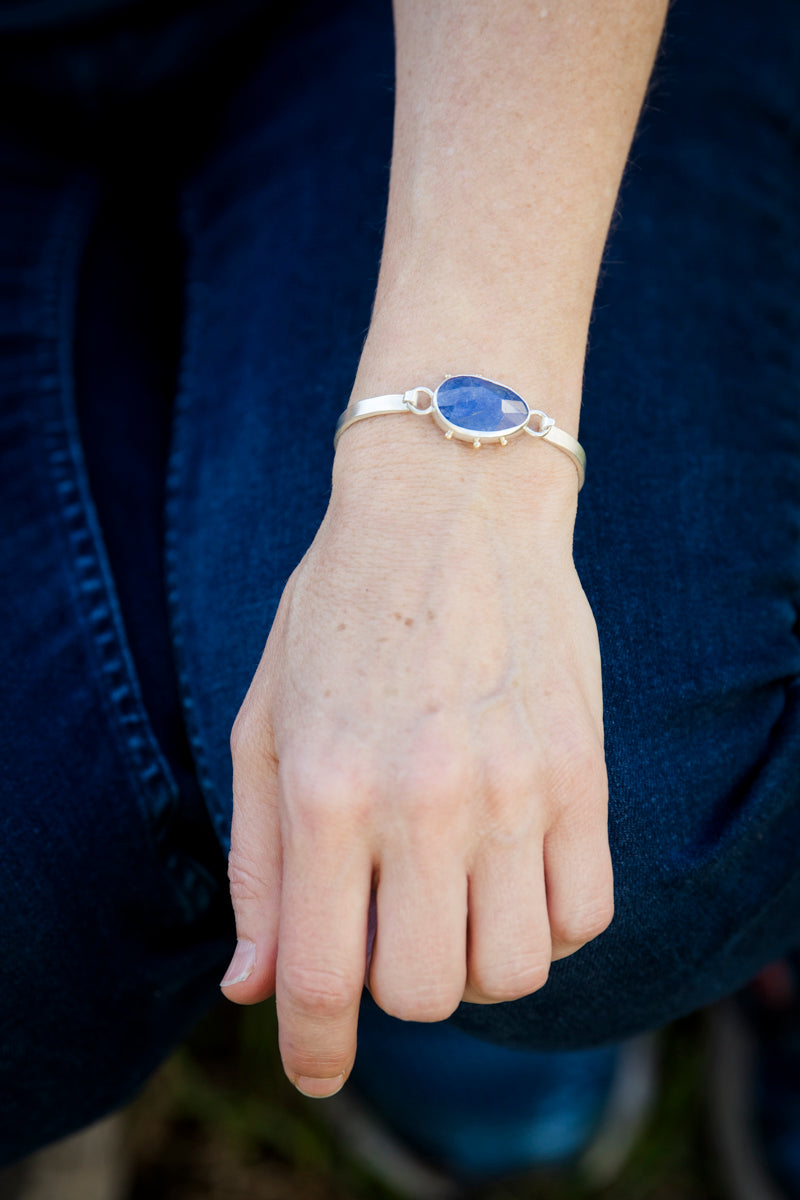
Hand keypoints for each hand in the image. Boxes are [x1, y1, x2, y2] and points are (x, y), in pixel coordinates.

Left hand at [220, 421, 612, 1097]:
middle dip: (395, 985)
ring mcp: (516, 786)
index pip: (325, 977)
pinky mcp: (582, 769)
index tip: (317, 1069)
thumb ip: (257, 864)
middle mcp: (425, 798)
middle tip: (387, 924)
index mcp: (327, 788)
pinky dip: (544, 923)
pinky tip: (513, 870)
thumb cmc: (339, 613)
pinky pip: (584, 915)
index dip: (314, 1051)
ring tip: (453, 894)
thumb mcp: (266, 723)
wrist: (452, 506)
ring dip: (473, 959)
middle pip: (425, 993)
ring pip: (510, 970)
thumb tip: (252, 989)